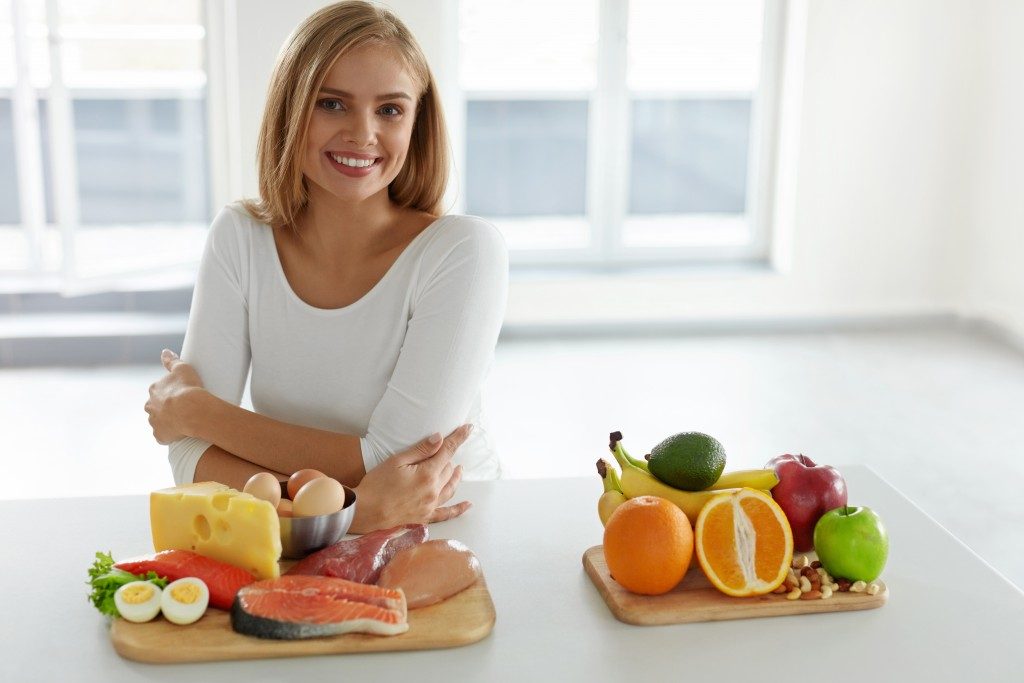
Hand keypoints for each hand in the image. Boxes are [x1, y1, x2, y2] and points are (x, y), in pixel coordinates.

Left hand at [144, 349, 205, 444]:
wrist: (191, 410)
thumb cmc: (188, 388)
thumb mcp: (182, 368)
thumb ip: (172, 360)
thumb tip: (165, 351)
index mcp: (154, 390)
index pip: (158, 392)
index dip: (169, 393)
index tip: (180, 395)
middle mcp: (150, 406)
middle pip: (155, 407)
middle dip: (165, 408)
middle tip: (182, 409)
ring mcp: (154, 422)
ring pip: (159, 422)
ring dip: (167, 422)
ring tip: (183, 421)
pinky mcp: (160, 435)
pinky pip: (163, 436)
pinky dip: (169, 435)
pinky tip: (179, 433)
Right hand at [350, 425, 473, 532]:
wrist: (364, 511)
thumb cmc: (377, 483)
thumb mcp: (396, 461)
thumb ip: (421, 450)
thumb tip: (440, 438)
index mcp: (427, 474)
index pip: (448, 451)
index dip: (458, 438)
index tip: (468, 428)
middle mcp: (433, 490)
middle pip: (449, 469)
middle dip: (448, 458)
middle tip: (441, 451)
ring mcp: (431, 505)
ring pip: (451, 488)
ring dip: (455, 476)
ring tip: (458, 469)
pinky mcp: (425, 517)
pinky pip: (447, 514)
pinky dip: (458, 509)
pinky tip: (467, 505)